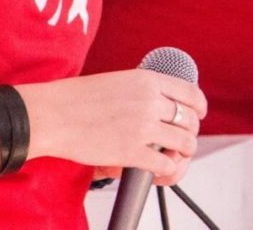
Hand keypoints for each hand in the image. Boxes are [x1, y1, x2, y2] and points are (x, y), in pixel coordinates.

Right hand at [21, 69, 205, 182]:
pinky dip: (168, 170)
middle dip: (190, 133)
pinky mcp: (131, 152)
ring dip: (183, 153)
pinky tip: (161, 171)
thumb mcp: (118, 80)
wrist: (53, 114)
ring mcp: (142, 127)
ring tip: (174, 158)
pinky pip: (165, 164)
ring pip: (184, 143)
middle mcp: (150, 101)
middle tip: (181, 141)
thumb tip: (161, 105)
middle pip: (190, 120)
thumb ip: (143, 90)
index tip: (198, 115)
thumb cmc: (78, 98)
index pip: (191, 92)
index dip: (199, 107)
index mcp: (147, 80)